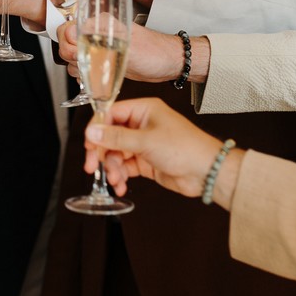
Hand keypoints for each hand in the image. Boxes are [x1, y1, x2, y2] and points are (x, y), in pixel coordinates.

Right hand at [59, 22, 197, 83]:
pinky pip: (82, 67)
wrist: (167, 64)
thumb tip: (77, 33)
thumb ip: (101, 38)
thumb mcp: (128, 44)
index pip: (68, 28)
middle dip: (72, 57)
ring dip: (77, 67)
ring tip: (93, 71)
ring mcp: (98, 47)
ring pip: (72, 57)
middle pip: (66, 43)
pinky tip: (95, 77)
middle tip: (86, 65)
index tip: (78, 54)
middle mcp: (96, 33)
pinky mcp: (101, 60)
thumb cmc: (153, 51)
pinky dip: (84, 75)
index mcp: (100, 22)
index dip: (68, 43)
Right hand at [85, 98, 243, 204]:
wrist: (207, 172)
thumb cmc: (185, 148)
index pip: (110, 114)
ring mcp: (143, 144)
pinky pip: (125, 167)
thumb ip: (116, 138)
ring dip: (112, 168)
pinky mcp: (146, 162)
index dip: (97, 128)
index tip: (88, 144)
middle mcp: (142, 125)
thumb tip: (92, 132)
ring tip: (115, 179)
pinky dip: (120, 176)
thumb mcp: (146, 141)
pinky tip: (120, 185)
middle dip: (101, 152)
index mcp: (144, 110)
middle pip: (110, 136)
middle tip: (92, 166)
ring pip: (116, 153)